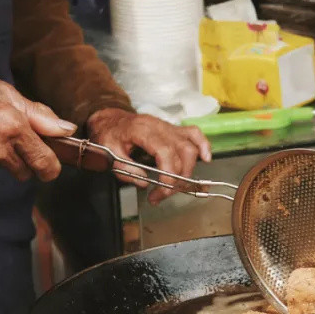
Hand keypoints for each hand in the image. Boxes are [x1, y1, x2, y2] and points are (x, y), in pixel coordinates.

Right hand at [0, 62, 75, 181]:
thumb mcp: (5, 93)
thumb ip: (39, 115)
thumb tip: (66, 129)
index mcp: (13, 127)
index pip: (45, 163)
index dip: (51, 167)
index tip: (51, 165)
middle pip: (26, 171)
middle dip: (25, 160)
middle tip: (12, 139)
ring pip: (3, 169)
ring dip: (1, 157)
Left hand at [86, 108, 211, 203]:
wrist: (109, 118)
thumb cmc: (108, 134)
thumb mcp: (108, 154)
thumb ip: (126, 170)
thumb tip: (145, 183)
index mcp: (142, 130)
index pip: (166, 153)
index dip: (168, 176)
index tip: (161, 192)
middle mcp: (160, 127)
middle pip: (182, 153)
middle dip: (177, 179)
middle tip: (162, 194)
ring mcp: (169, 127)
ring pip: (190, 147)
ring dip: (188, 170)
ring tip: (175, 186)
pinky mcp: (174, 130)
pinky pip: (194, 134)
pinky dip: (203, 146)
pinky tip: (206, 158)